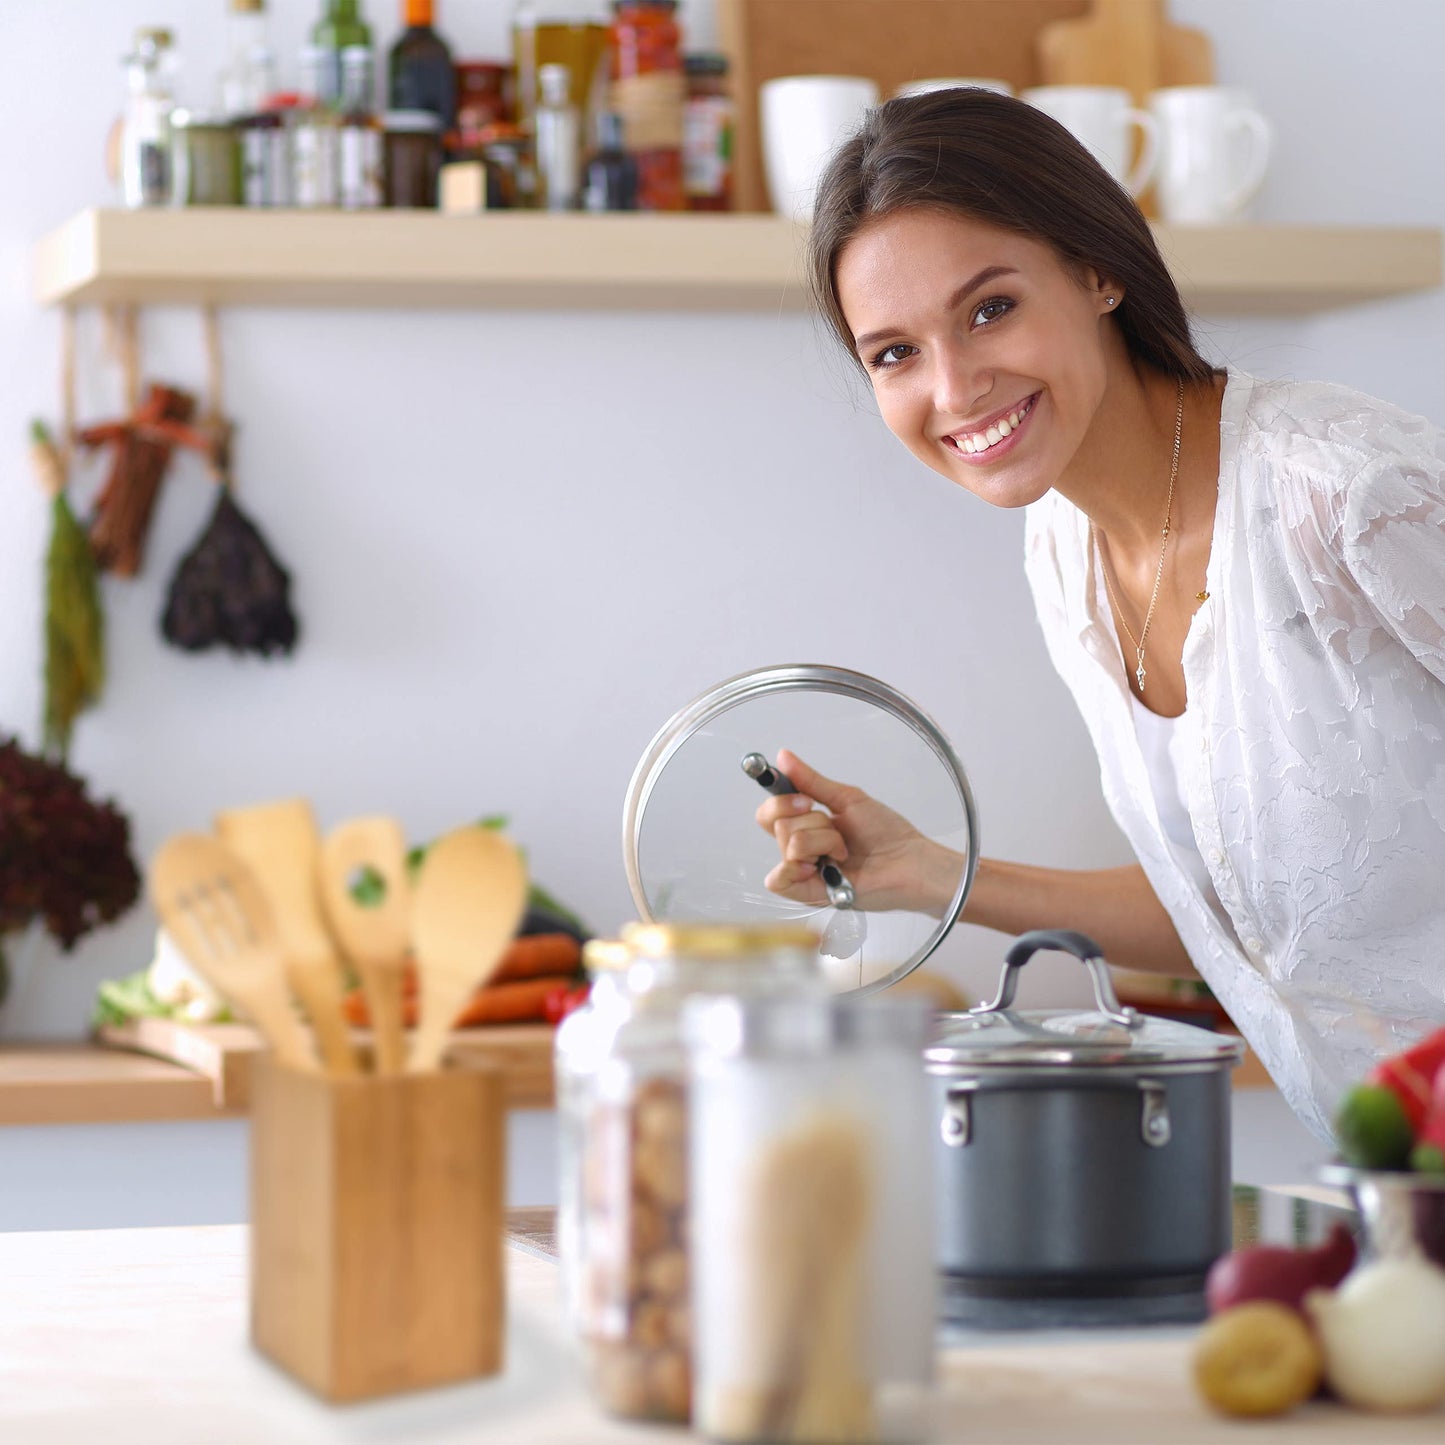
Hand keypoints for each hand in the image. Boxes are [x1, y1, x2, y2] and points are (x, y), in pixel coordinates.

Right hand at [754, 749, 964, 916]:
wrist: (909, 861)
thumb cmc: (886, 833)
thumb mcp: (846, 799)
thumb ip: (811, 781)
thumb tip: (783, 756)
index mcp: (807, 826)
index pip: (769, 812)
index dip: (780, 801)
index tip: (807, 799)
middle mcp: (801, 849)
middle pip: (777, 825)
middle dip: (813, 821)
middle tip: (837, 828)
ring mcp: (804, 872)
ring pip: (788, 844)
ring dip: (823, 841)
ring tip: (844, 851)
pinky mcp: (808, 894)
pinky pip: (778, 880)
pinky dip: (797, 867)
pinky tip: (822, 866)